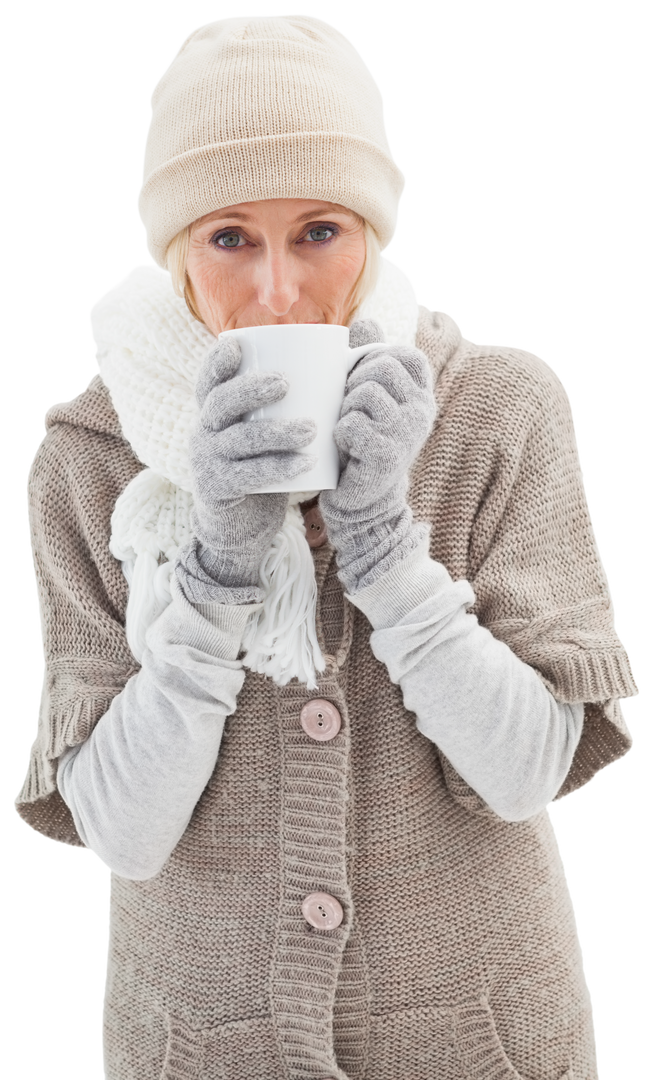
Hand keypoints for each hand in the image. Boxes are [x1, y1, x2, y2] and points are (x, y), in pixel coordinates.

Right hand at [175, 337, 317, 602]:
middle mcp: (202, 433)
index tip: (240, 346)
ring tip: (311, 427)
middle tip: (286, 383)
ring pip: (239, 439)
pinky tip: (306, 463)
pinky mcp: (218, 491)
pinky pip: (249, 476)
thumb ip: (280, 407)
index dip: (218, 362)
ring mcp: (207, 463)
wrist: (239, 530)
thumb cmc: (261, 471)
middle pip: (220, 403)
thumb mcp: (261, 436)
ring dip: (276, 431)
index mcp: (212, 415)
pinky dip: (279, 467)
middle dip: (251, 389)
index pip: (208, 381)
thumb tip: (336, 364)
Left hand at [319, 319, 435, 593]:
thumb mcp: (368, 398)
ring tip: (346, 429)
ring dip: (344, 409)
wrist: (361, 501)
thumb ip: (369, 360)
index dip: (374, 359)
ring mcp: (408, 433)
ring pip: (364, 394)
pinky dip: (339, 433)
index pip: (403, 354)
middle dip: (353, 383)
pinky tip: (344, 448)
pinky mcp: (389, 455)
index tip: (360, 382)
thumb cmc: (360, 443)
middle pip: (380, 368)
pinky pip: (352, 424)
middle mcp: (422, 410)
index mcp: (421, 394)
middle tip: (347, 410)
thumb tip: (365, 322)